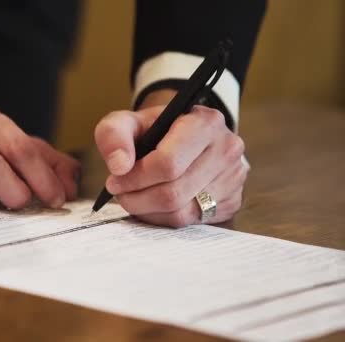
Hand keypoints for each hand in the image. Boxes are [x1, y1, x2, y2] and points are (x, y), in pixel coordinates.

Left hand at [94, 102, 247, 226]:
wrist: (179, 135)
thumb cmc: (152, 129)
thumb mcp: (126, 121)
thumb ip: (114, 135)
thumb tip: (119, 166)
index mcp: (205, 122)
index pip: (168, 163)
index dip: (135, 178)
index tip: (114, 181)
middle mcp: (227, 149)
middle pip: (173, 193)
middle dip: (138, 198)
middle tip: (121, 193)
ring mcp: (233, 177)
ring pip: (181, 212)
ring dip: (148, 210)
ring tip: (134, 197)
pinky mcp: (232, 200)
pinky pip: (190, 222)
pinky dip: (163, 218)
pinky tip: (153, 204)